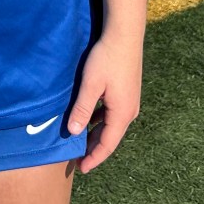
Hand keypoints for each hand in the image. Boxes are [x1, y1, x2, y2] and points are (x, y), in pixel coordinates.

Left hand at [67, 35, 143, 173]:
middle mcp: (129, 111)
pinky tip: (90, 118)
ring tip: (81, 140)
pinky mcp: (127, 92)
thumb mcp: (91, 84)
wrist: (125, 35)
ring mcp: (130, 101)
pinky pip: (113, 114)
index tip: (81, 168)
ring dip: (97, 134)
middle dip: (95, 149)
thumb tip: (73, 132)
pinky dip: (101, 121)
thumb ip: (82, 109)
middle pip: (111, 137)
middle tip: (78, 158)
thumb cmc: (107, 58)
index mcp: (122, 114)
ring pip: (112, 125)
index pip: (107, 144)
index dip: (94, 157)